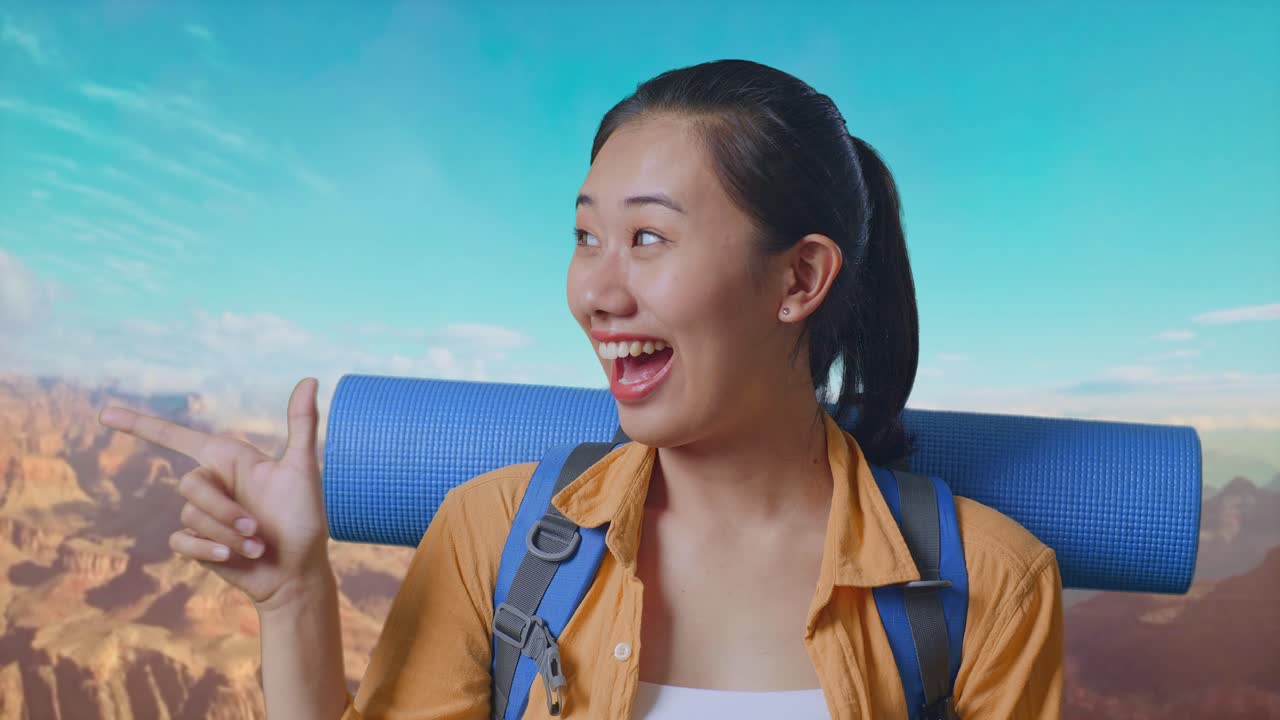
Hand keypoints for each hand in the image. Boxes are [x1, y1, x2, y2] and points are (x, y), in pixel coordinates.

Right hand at [98, 377, 330, 611]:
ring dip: (227, 534)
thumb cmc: (304, 518)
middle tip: (257, 528)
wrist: (297, 571)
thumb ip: (301, 425)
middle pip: (189, 485)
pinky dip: (208, 549)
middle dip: (224, 510)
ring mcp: (201, 515)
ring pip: (189, 516)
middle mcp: (211, 483)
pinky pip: (181, 541)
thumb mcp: (303, 470)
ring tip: (258, 546)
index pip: (176, 437)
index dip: (139, 425)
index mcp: (228, 460)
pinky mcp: (195, 543)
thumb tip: (310, 379)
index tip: (104, 414)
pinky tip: (232, 557)